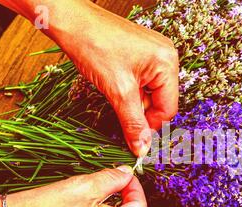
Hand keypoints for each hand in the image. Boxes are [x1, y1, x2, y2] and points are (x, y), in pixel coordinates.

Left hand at [49, 1, 179, 156]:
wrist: (72, 21)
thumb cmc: (94, 45)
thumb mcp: (118, 91)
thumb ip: (133, 123)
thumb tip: (142, 149)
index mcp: (167, 63)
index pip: (168, 108)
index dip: (151, 125)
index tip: (135, 135)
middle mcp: (166, 57)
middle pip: (161, 101)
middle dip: (141, 110)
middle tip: (121, 108)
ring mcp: (155, 55)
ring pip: (151, 94)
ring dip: (134, 100)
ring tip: (116, 89)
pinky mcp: (144, 55)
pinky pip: (144, 83)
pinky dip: (131, 90)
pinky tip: (117, 83)